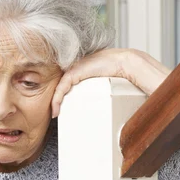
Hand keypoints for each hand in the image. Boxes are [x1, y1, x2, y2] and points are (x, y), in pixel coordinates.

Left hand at [51, 48, 171, 117]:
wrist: (124, 63)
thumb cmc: (119, 74)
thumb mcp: (106, 87)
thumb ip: (101, 94)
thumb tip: (109, 116)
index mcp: (83, 73)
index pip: (66, 86)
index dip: (60, 98)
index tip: (58, 112)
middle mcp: (77, 70)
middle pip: (61, 87)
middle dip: (55, 101)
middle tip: (55, 114)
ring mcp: (75, 70)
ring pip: (59, 88)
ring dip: (54, 102)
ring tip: (55, 114)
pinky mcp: (74, 72)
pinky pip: (61, 87)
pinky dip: (57, 98)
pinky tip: (56, 109)